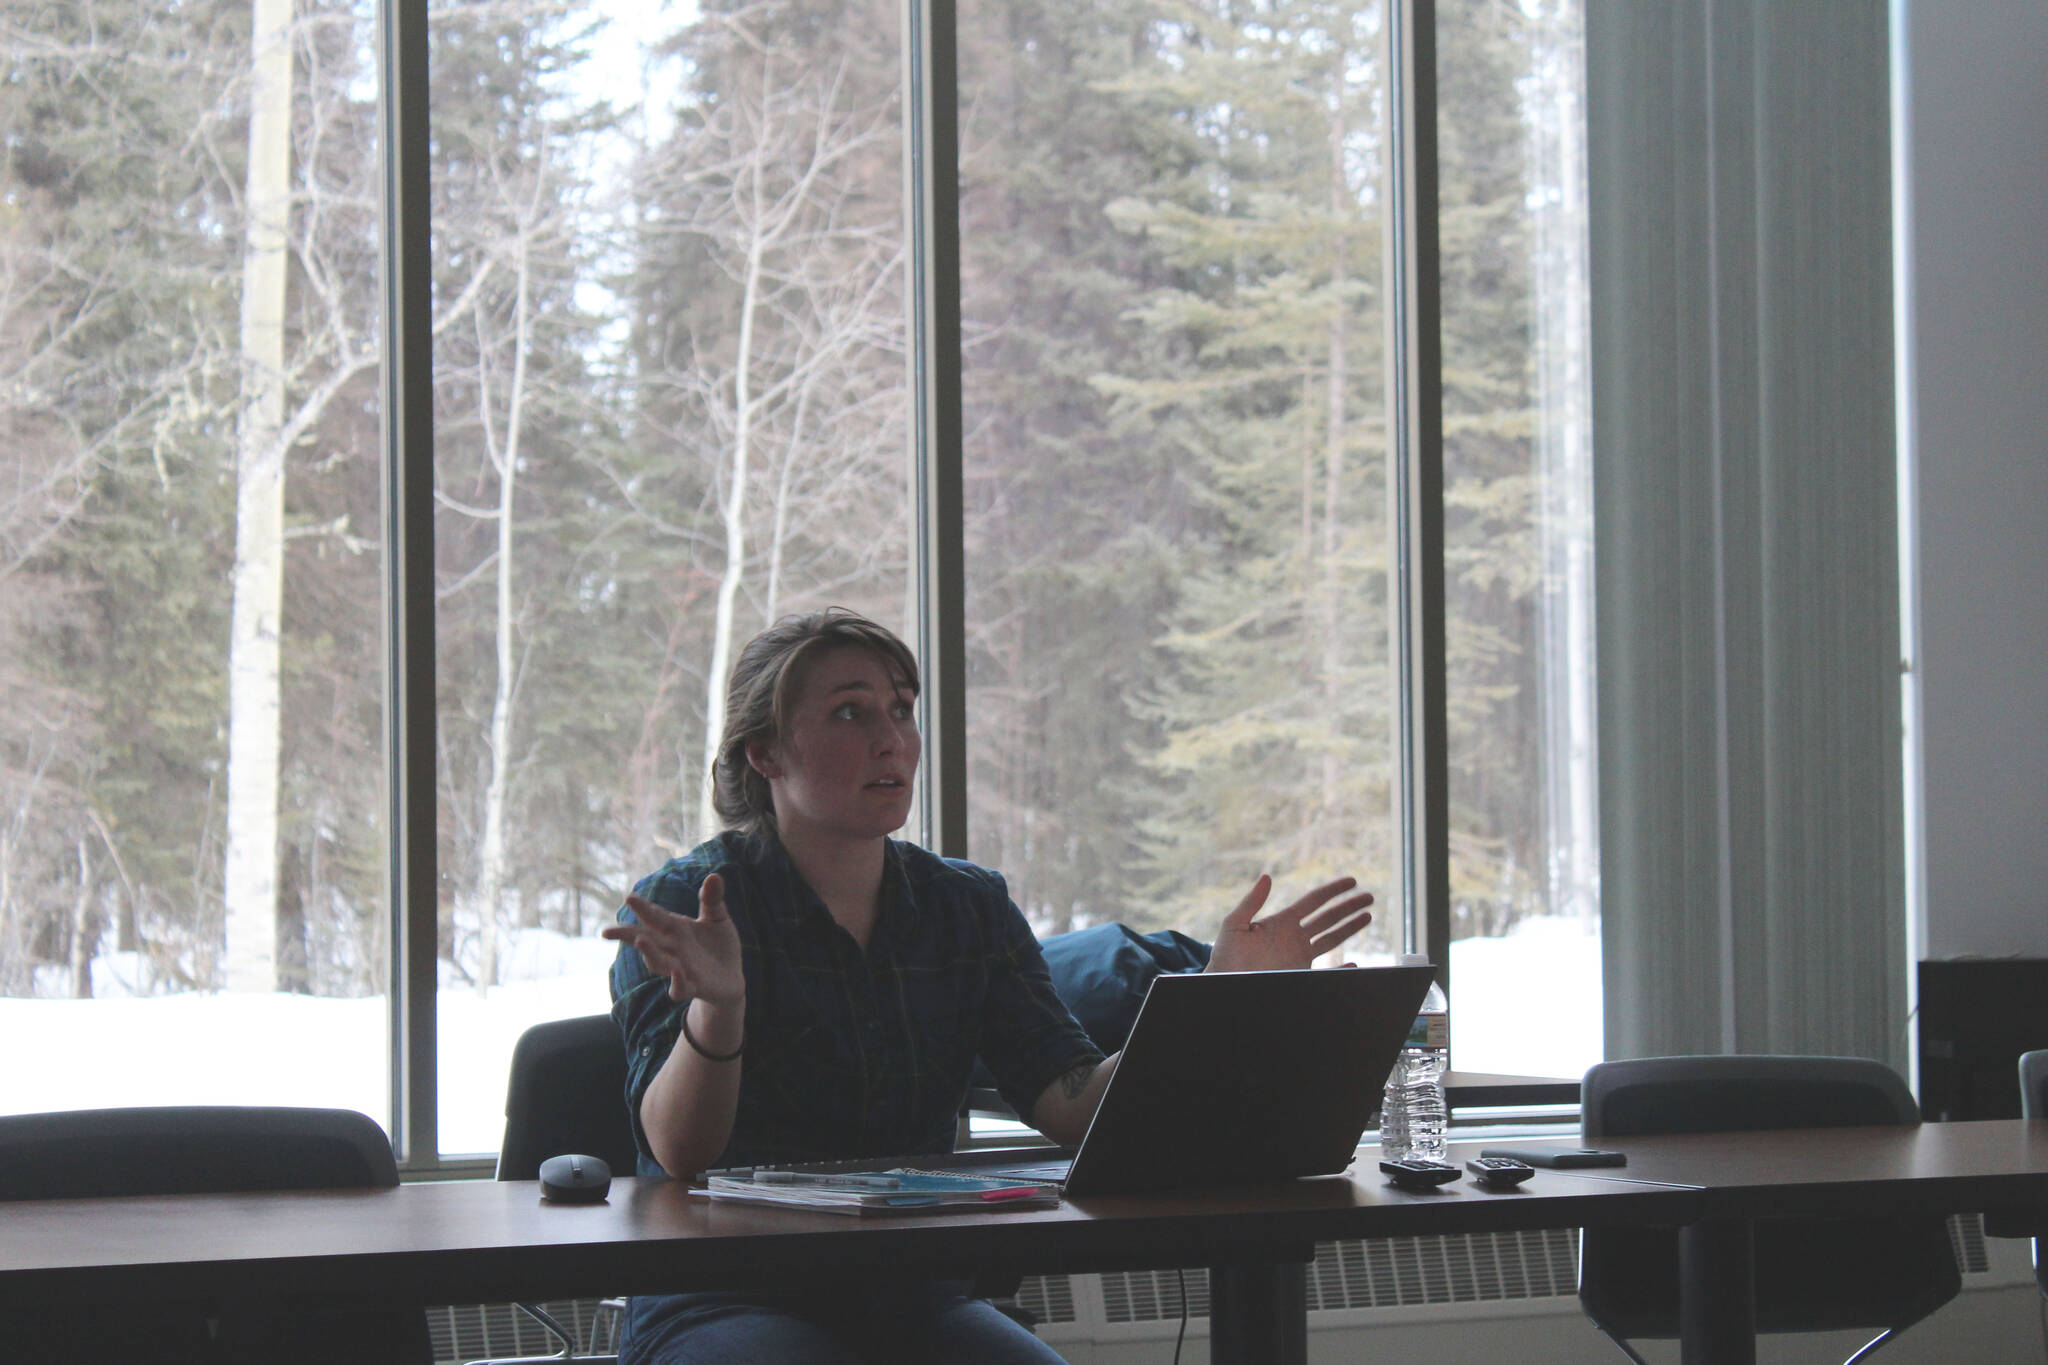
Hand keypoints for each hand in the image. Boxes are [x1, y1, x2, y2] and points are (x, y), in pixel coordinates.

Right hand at [600, 874, 744, 1006]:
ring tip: (640, 940)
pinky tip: (676, 971)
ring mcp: (680, 969)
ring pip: (657, 963)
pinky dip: (676, 981)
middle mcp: (671, 949)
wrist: (732, 977)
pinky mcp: (693, 986)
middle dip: (625, 935)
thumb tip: (714, 875)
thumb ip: (712, 899)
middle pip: (644, 940)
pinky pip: (680, 988)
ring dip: (648, 953)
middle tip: (606, 931)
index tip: (629, 898)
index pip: (654, 916)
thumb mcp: (717, 918)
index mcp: (674, 929)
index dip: (642, 908)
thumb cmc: (718, 945)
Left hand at [1206, 874, 1373, 972]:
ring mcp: (1299, 955)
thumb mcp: (1234, 924)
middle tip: (1369, 897)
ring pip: (1332, 938)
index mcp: (1282, 921)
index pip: (1313, 901)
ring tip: (1368, 916)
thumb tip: (1267, 877)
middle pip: (1328, 918)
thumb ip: (1251, 902)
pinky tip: (1355, 963)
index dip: (1333, 891)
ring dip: (1350, 928)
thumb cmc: (1225, 955)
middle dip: (1349, 907)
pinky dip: (1342, 968)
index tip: (1352, 881)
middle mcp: (1295, 936)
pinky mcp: (1300, 973)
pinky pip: (1327, 970)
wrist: (1225, 982)